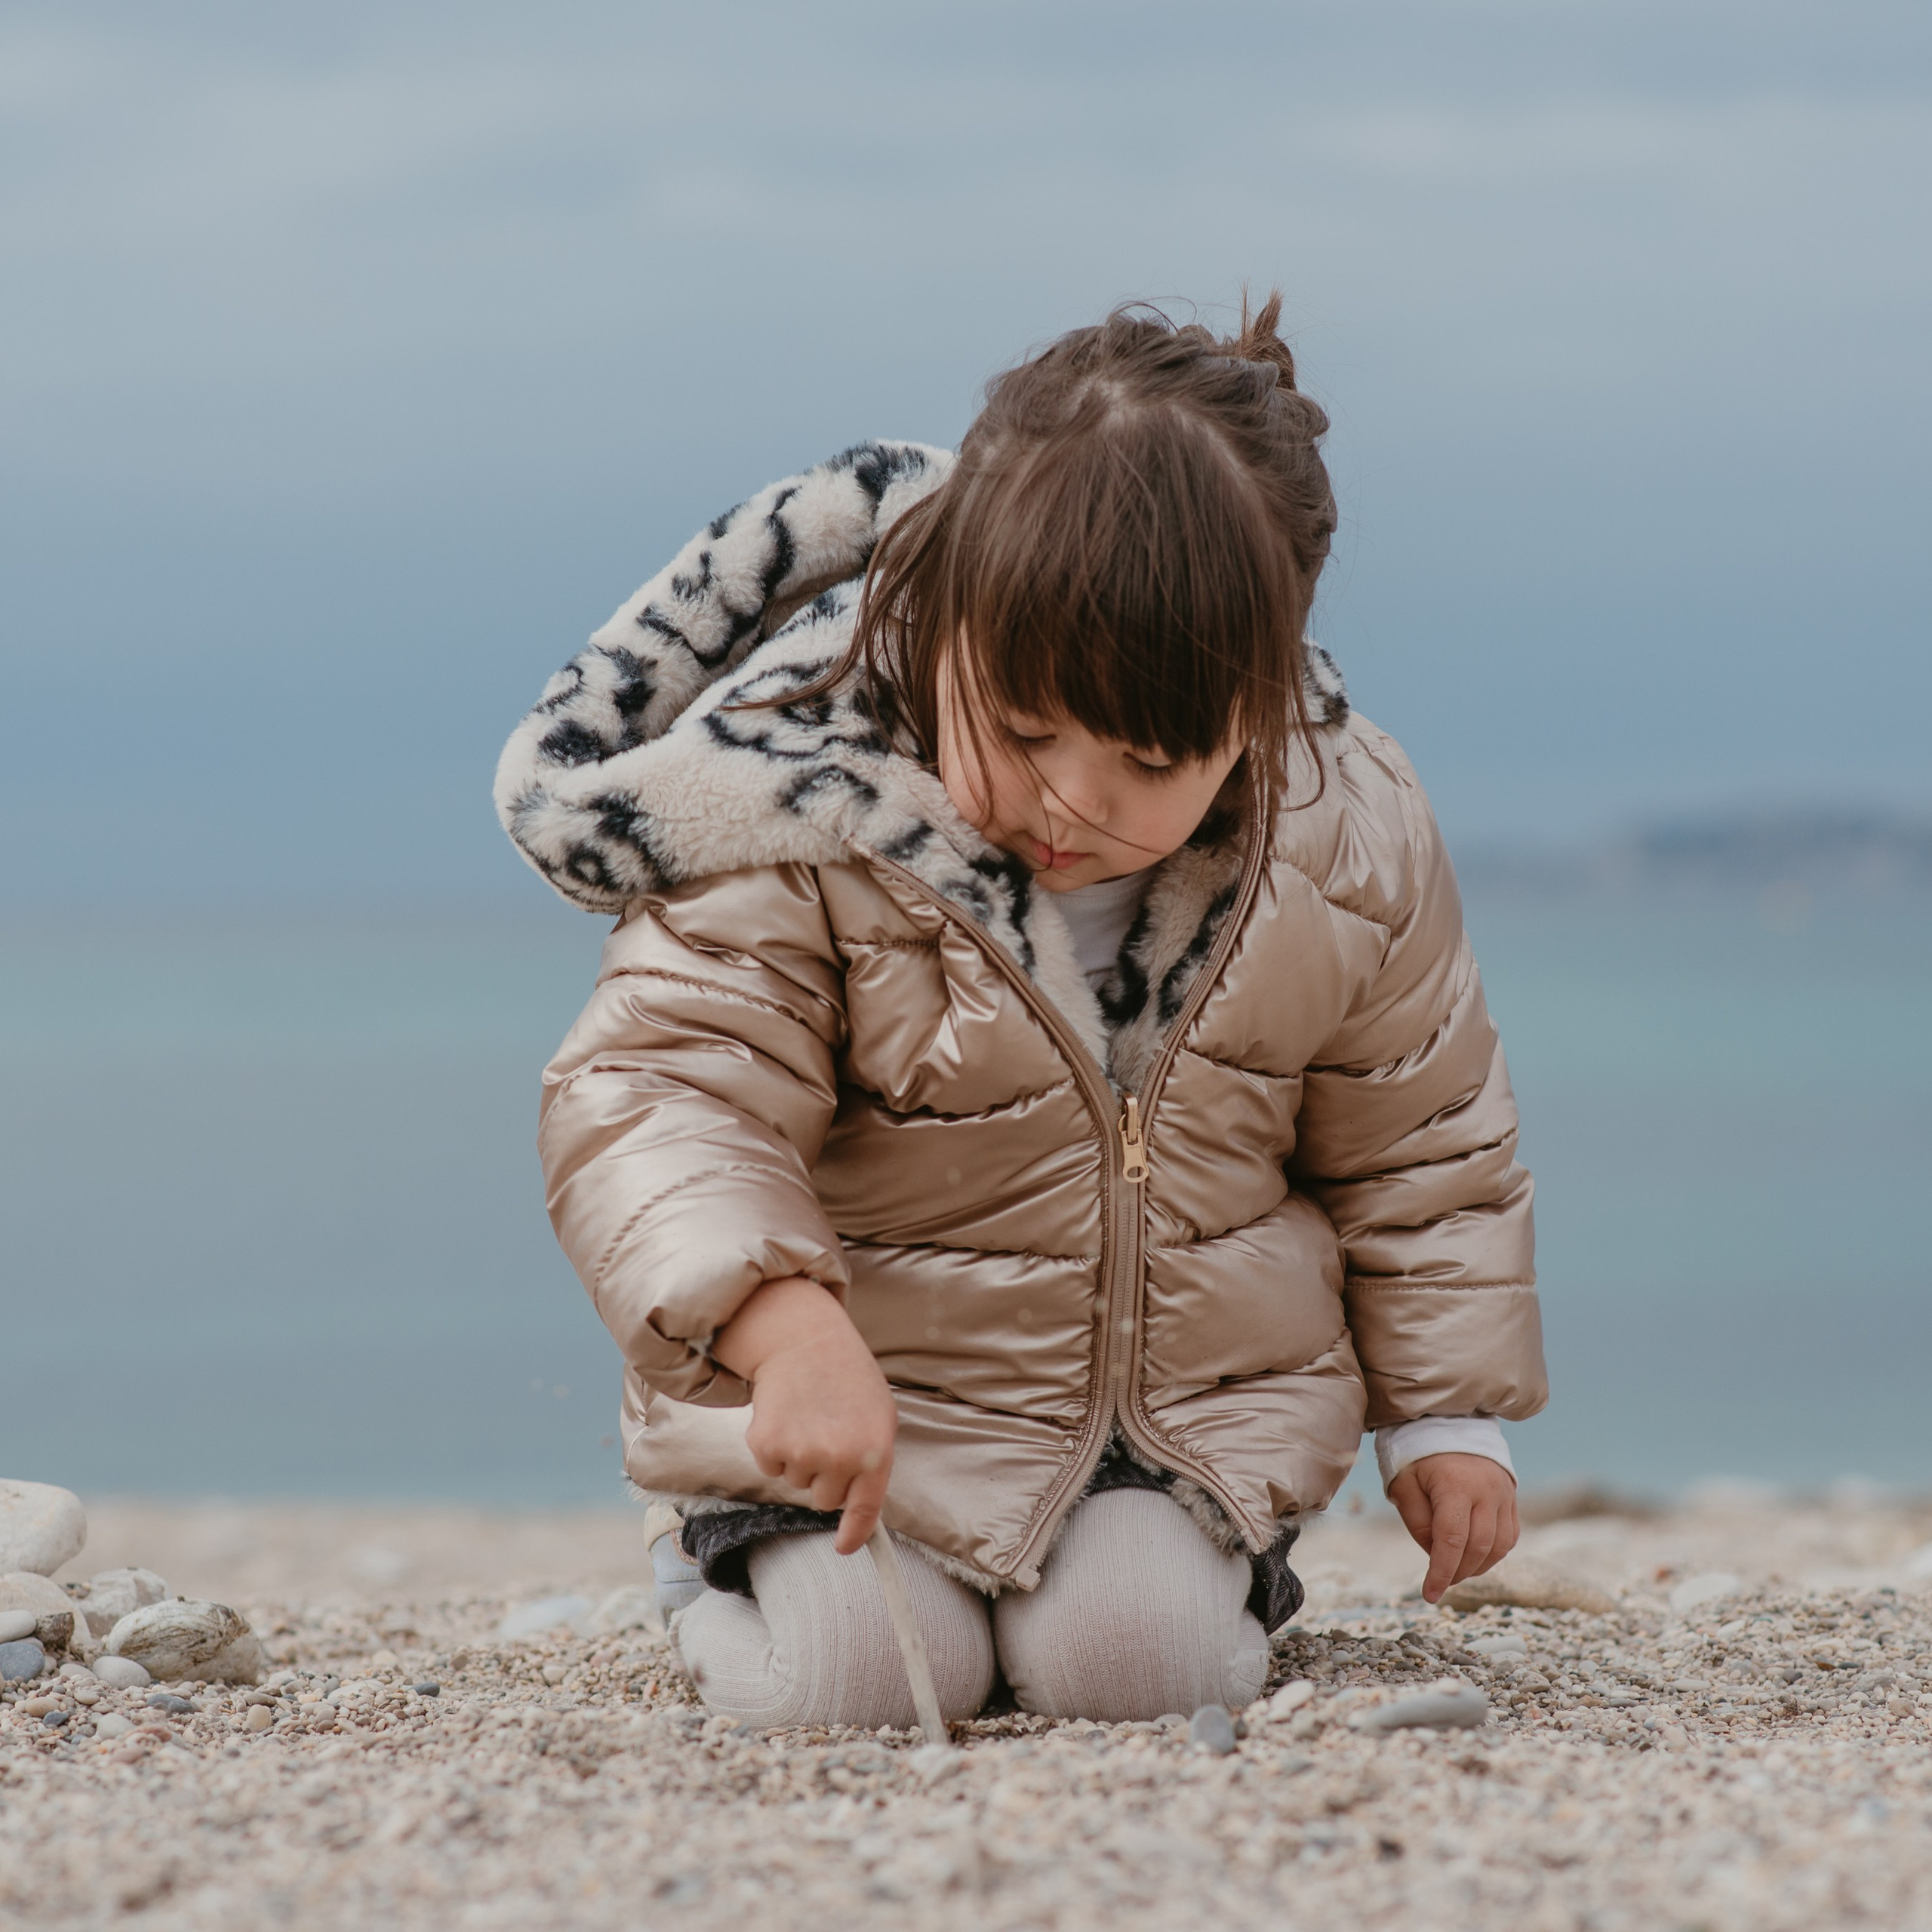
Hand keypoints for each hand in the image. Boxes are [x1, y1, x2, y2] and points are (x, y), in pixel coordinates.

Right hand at [711, 1275, 897, 1554]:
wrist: (802, 1337)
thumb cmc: (845, 1376)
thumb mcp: (878, 1415)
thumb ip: (871, 1461)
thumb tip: (859, 1510)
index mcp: (875, 1450)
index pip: (866, 1509)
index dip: (854, 1533)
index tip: (844, 1548)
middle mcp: (840, 1457)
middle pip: (824, 1499)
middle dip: (823, 1475)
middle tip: (825, 1433)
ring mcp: (802, 1452)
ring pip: (796, 1483)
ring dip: (798, 1458)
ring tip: (807, 1417)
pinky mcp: (767, 1444)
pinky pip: (770, 1468)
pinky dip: (773, 1448)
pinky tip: (785, 1415)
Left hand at [1387, 1453, 1519, 1604]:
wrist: (1449, 1424)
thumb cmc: (1420, 1457)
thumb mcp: (1405, 1484)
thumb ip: (1418, 1522)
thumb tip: (1436, 1556)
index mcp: (1455, 1485)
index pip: (1452, 1541)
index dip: (1441, 1572)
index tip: (1430, 1595)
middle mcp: (1487, 1490)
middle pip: (1478, 1547)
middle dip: (1458, 1572)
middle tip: (1439, 1581)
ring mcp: (1504, 1493)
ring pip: (1498, 1546)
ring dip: (1477, 1566)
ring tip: (1455, 1569)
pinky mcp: (1512, 1497)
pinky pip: (1509, 1536)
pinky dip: (1493, 1553)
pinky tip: (1474, 1555)